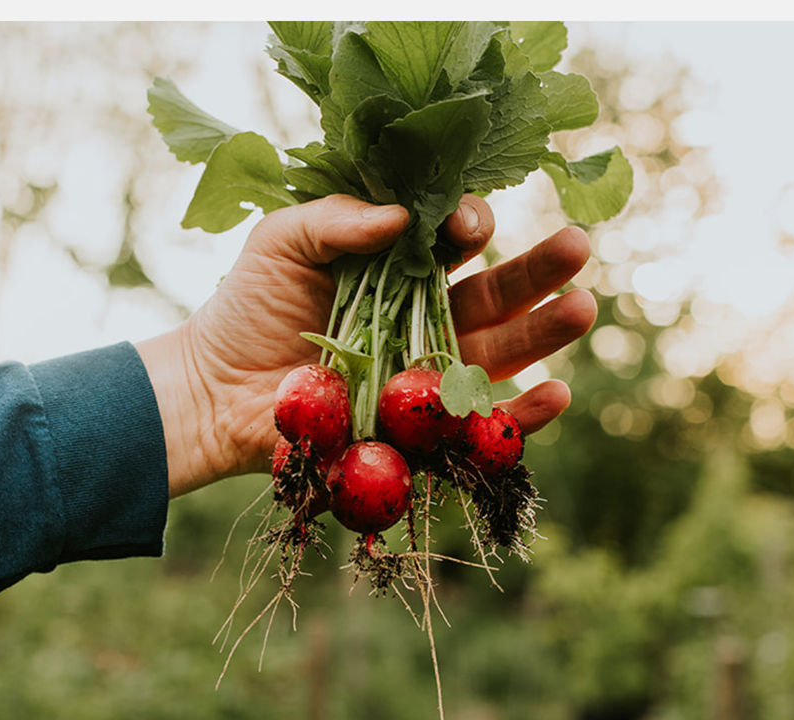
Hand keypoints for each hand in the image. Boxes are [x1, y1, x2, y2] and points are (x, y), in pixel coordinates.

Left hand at [135, 194, 594, 497]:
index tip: (467, 224)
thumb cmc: (243, 310)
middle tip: (577, 246)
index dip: (468, 228)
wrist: (212, 392)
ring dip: (544, 332)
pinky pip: (479, 426)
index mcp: (395, 272)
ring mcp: (424, 377)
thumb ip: (336, 219)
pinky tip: (557, 392)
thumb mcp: (282, 243)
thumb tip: (401, 215)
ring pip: (499, 353)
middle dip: (536, 270)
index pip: (452, 245)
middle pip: (493, 293)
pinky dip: (519, 416)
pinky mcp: (417, 430)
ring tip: (581, 308)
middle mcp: (420, 321)